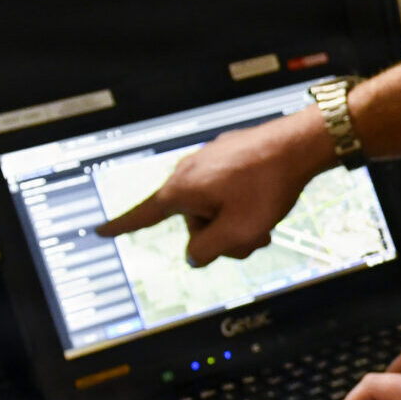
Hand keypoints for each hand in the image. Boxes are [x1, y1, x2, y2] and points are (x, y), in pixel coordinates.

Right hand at [97, 110, 329, 264]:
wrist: (300, 143)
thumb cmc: (268, 186)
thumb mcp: (238, 233)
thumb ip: (207, 252)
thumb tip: (195, 255)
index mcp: (181, 190)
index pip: (144, 216)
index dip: (122, 227)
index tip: (99, 230)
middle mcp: (188, 171)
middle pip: (196, 223)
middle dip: (223, 236)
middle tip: (256, 234)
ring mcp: (210, 161)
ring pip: (217, 208)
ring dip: (240, 221)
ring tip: (267, 217)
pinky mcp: (230, 156)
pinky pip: (230, 190)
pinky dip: (247, 202)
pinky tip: (268, 195)